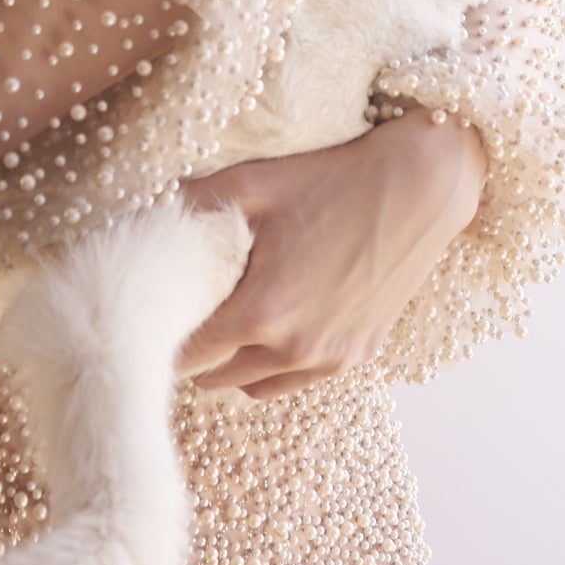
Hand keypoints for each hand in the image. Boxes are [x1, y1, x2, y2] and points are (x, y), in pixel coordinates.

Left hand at [176, 109, 486, 398]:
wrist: (420, 185)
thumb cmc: (333, 179)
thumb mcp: (251, 183)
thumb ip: (190, 209)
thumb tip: (144, 221)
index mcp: (262, 312)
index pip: (185, 353)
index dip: (162, 333)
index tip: (152, 313)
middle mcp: (296, 348)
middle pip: (213, 377)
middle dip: (194, 348)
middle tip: (186, 308)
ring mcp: (331, 357)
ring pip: (253, 385)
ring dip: (233, 361)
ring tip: (226, 316)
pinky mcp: (358, 355)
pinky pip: (295, 380)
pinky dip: (274, 363)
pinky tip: (272, 323)